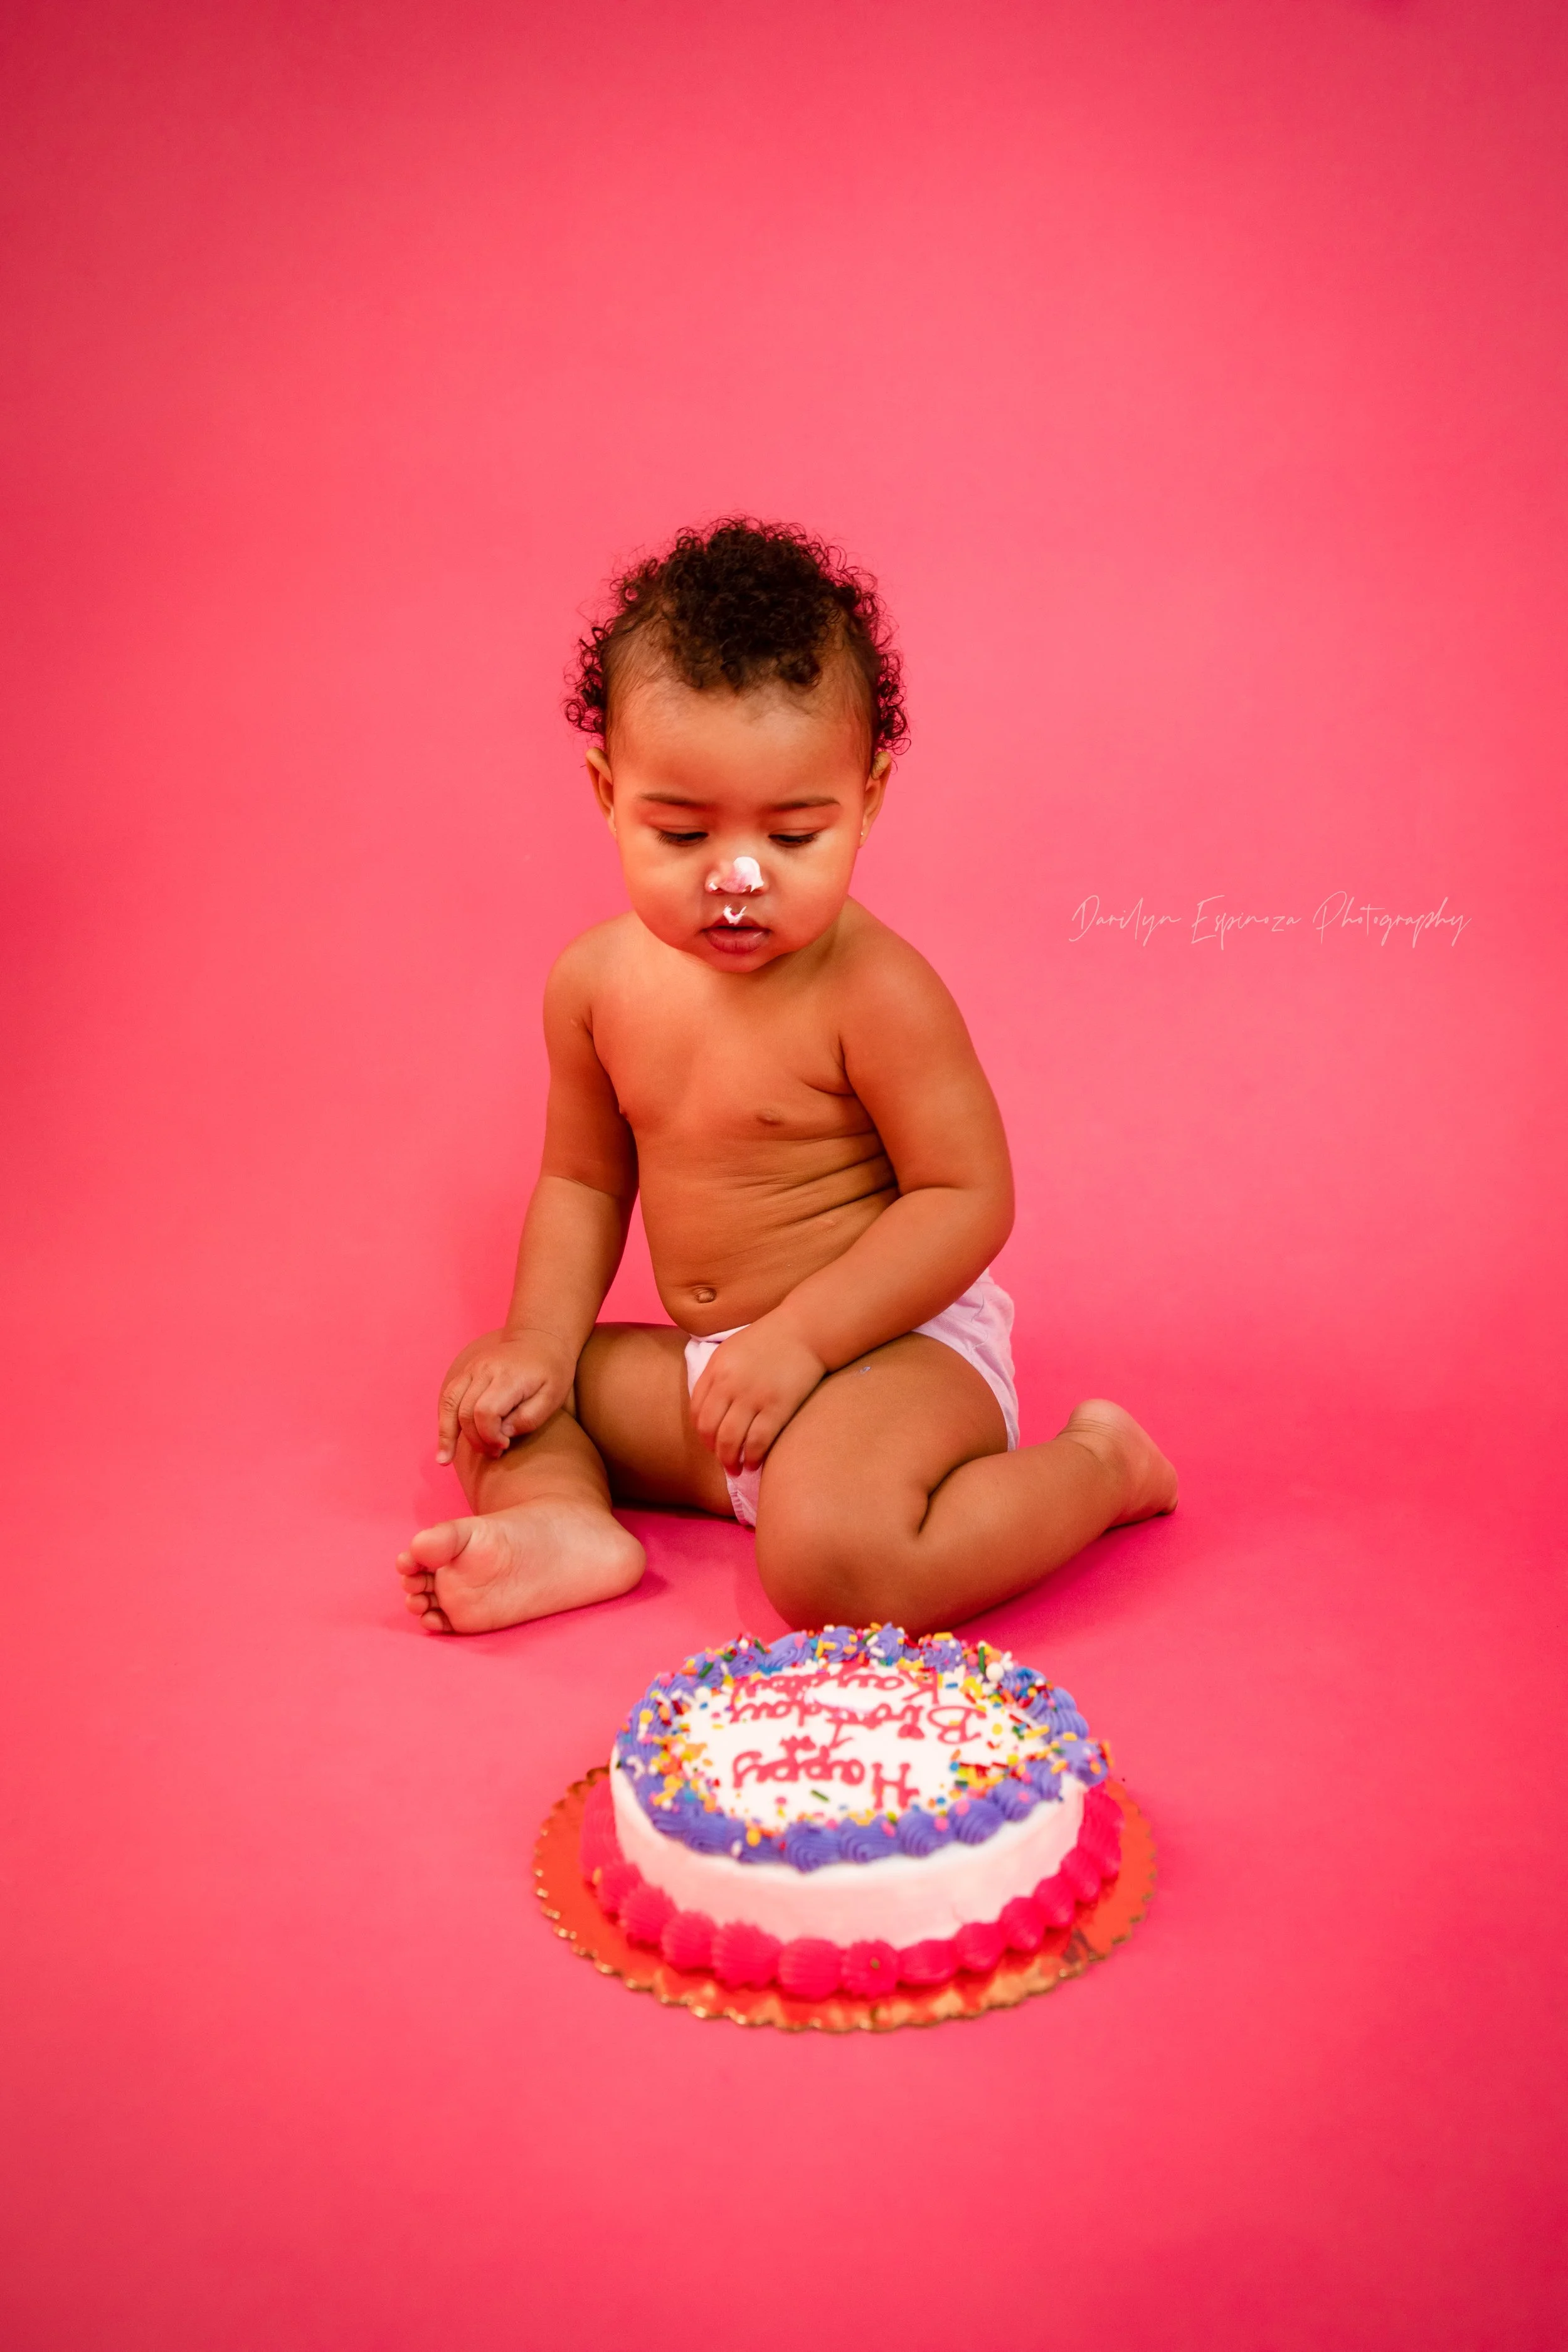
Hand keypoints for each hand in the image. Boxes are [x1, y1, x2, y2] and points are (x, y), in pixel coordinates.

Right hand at [436, 1328, 575, 1461]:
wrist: (540, 1338)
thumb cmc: (551, 1371)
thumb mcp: (552, 1397)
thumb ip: (528, 1418)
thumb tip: (500, 1435)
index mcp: (508, 1377)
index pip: (486, 1411)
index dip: (490, 1435)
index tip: (504, 1445)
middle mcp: (485, 1370)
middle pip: (465, 1411)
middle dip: (476, 1439)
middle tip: (494, 1452)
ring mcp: (472, 1369)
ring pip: (449, 1403)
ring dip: (447, 1434)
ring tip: (445, 1460)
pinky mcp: (466, 1372)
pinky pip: (447, 1397)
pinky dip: (443, 1420)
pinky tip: (444, 1443)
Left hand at [689, 1314, 826, 1476]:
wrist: (807, 1330)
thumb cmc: (772, 1339)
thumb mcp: (733, 1349)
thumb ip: (718, 1375)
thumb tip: (711, 1407)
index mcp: (716, 1368)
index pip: (697, 1410)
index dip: (702, 1433)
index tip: (712, 1442)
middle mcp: (729, 1384)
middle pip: (709, 1429)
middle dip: (714, 1451)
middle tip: (724, 1462)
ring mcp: (753, 1396)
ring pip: (730, 1440)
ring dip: (731, 1461)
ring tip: (737, 1469)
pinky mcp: (777, 1406)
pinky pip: (758, 1441)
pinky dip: (753, 1457)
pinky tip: (755, 1462)